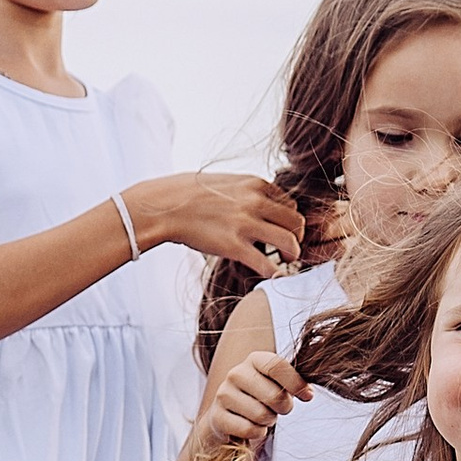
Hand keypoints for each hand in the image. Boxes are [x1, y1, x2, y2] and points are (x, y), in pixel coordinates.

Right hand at [126, 171, 302, 272]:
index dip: (289, 220)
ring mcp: (246, 224)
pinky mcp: (234, 246)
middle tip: (288, 249)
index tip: (282, 231)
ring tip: (285, 261)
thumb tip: (259, 205)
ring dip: (293, 254)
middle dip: (297, 237)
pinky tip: (275, 278)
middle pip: (296, 222)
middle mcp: (255, 201)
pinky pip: (267, 265)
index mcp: (255, 184)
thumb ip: (247, 192)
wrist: (164, 206)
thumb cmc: (189, 195)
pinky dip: (276, 274)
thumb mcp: (225, 182)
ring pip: (290, 242)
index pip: (290, 203)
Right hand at [187, 348, 310, 460]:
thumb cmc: (261, 396)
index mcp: (254, 360)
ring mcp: (224, 394)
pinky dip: (258, 432)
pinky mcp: (217, 416)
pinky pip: (249, 429)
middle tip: (280, 409)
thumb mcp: (277, 383)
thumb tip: (308, 393)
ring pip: (262, 415)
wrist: (229, 415)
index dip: (296, 384)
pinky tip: (252, 426)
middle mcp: (236, 373)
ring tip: (263, 416)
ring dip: (269, 421)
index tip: (307, 396)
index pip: (277, 366)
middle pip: (274, 396)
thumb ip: (294, 383)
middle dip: (284, 408)